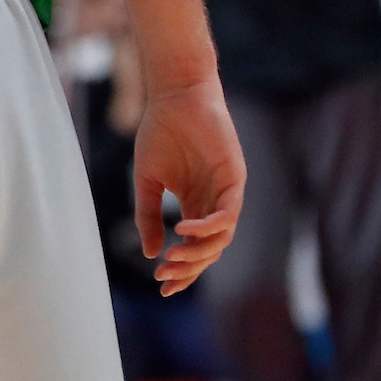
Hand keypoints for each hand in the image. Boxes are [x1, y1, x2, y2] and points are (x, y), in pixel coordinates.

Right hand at [131, 79, 245, 294]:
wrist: (174, 97)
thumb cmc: (160, 133)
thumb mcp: (146, 182)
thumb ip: (147, 216)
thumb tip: (150, 253)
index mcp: (194, 205)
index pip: (194, 248)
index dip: (181, 269)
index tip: (161, 283)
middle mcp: (213, 203)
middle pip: (210, 249)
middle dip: (189, 267)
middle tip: (166, 274)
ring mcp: (226, 192)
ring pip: (221, 237)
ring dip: (199, 252)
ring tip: (174, 256)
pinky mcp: (234, 177)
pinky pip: (229, 212)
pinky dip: (209, 226)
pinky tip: (185, 229)